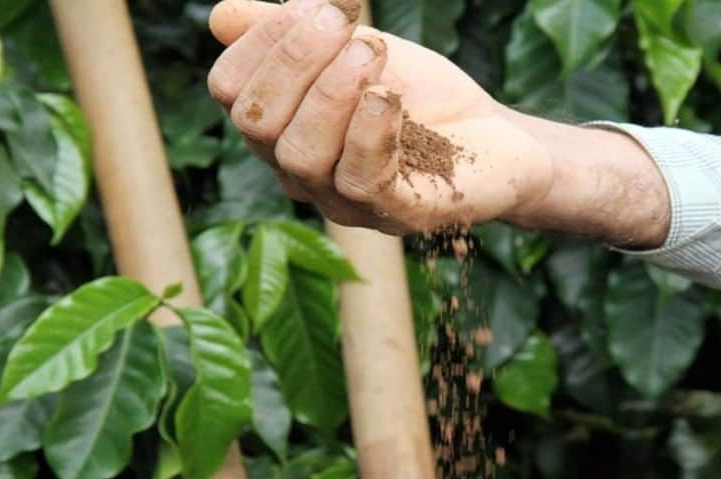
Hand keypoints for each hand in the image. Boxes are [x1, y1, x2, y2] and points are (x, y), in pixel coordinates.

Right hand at [206, 0, 668, 243]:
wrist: (500, 139)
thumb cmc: (424, 98)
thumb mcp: (357, 49)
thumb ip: (298, 32)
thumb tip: (221, 16)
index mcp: (282, 128)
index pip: (231, 90)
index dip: (262, 41)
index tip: (318, 7)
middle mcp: (302, 172)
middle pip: (256, 123)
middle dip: (293, 60)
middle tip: (343, 25)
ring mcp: (346, 200)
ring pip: (300, 156)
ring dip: (332, 90)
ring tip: (370, 52)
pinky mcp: (399, 216)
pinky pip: (360, 181)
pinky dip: (368, 131)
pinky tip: (387, 97)